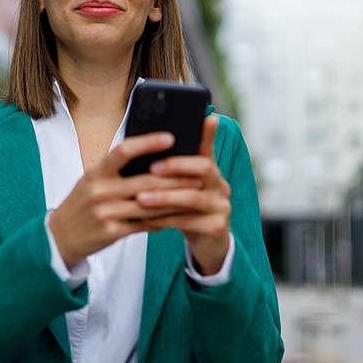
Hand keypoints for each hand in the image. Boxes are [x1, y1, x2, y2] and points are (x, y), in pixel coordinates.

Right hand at [48, 131, 201, 267]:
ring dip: (176, 200)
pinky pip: (144, 224)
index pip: (123, 150)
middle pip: (145, 180)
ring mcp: (105, 213)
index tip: (170, 137)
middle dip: (176, 177)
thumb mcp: (93, 180)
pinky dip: (163, 219)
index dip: (148, 142)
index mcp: (96, 172)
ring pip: (150, 205)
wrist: (60, 237)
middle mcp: (99, 190)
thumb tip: (154, 156)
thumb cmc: (84, 202)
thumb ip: (118, 170)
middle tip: (198, 173)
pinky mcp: (112, 232)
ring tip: (195, 194)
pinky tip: (178, 215)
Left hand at [135, 115, 231, 275]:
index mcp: (211, 172)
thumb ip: (170, 174)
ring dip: (165, 197)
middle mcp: (221, 185)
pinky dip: (167, 220)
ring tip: (141, 198)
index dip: (208, 134)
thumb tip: (144, 153)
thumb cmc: (187, 211)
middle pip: (205, 168)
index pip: (208, 148)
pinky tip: (149, 220)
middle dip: (177, 166)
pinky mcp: (217, 227)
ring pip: (193, 197)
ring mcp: (222, 206)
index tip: (208, 118)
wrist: (206, 245)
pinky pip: (189, 221)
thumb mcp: (181, 190)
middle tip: (152, 169)